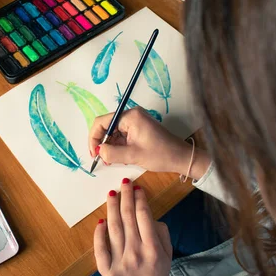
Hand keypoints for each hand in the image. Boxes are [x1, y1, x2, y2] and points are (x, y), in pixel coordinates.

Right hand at [89, 108, 209, 177]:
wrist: (181, 157)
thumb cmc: (160, 154)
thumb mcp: (133, 156)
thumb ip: (112, 153)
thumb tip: (98, 151)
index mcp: (130, 116)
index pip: (102, 122)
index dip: (94, 137)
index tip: (94, 153)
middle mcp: (131, 115)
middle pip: (106, 126)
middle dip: (102, 142)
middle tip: (101, 159)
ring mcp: (135, 121)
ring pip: (113, 132)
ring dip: (110, 146)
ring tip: (111, 160)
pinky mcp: (138, 128)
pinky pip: (121, 135)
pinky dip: (118, 146)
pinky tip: (120, 157)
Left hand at [94, 178, 171, 275]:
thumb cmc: (155, 275)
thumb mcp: (167, 256)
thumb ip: (162, 235)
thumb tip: (149, 216)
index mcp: (152, 249)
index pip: (144, 217)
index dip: (140, 200)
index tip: (137, 189)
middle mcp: (136, 253)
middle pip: (128, 218)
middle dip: (126, 197)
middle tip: (125, 182)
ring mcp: (120, 261)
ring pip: (114, 228)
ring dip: (112, 208)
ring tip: (112, 193)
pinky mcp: (106, 270)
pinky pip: (100, 248)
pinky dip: (99, 234)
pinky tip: (101, 220)